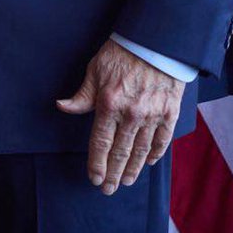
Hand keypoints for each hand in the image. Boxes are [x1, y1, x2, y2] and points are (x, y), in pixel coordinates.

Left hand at [56, 39, 184, 194]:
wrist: (155, 42)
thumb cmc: (120, 53)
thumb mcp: (95, 70)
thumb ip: (82, 95)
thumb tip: (62, 107)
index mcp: (108, 103)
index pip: (100, 142)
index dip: (96, 163)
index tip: (94, 178)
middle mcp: (131, 114)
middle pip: (120, 152)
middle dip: (113, 173)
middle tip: (108, 189)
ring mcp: (152, 115)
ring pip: (141, 151)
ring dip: (133, 169)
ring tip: (126, 182)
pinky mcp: (170, 113)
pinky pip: (162, 140)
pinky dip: (155, 154)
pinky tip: (148, 163)